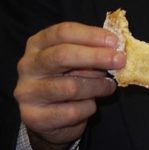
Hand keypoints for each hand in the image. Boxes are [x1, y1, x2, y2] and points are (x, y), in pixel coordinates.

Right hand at [14, 22, 125, 149]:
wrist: (50, 117)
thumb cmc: (69, 78)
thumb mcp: (78, 59)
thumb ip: (92, 50)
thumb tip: (117, 48)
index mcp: (38, 44)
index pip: (62, 32)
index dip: (91, 35)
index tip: (115, 42)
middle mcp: (28, 66)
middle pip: (62, 55)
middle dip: (96, 57)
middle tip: (120, 60)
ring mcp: (27, 93)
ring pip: (70, 87)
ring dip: (97, 86)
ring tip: (108, 86)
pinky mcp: (34, 117)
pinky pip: (71, 111)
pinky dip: (88, 107)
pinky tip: (90, 104)